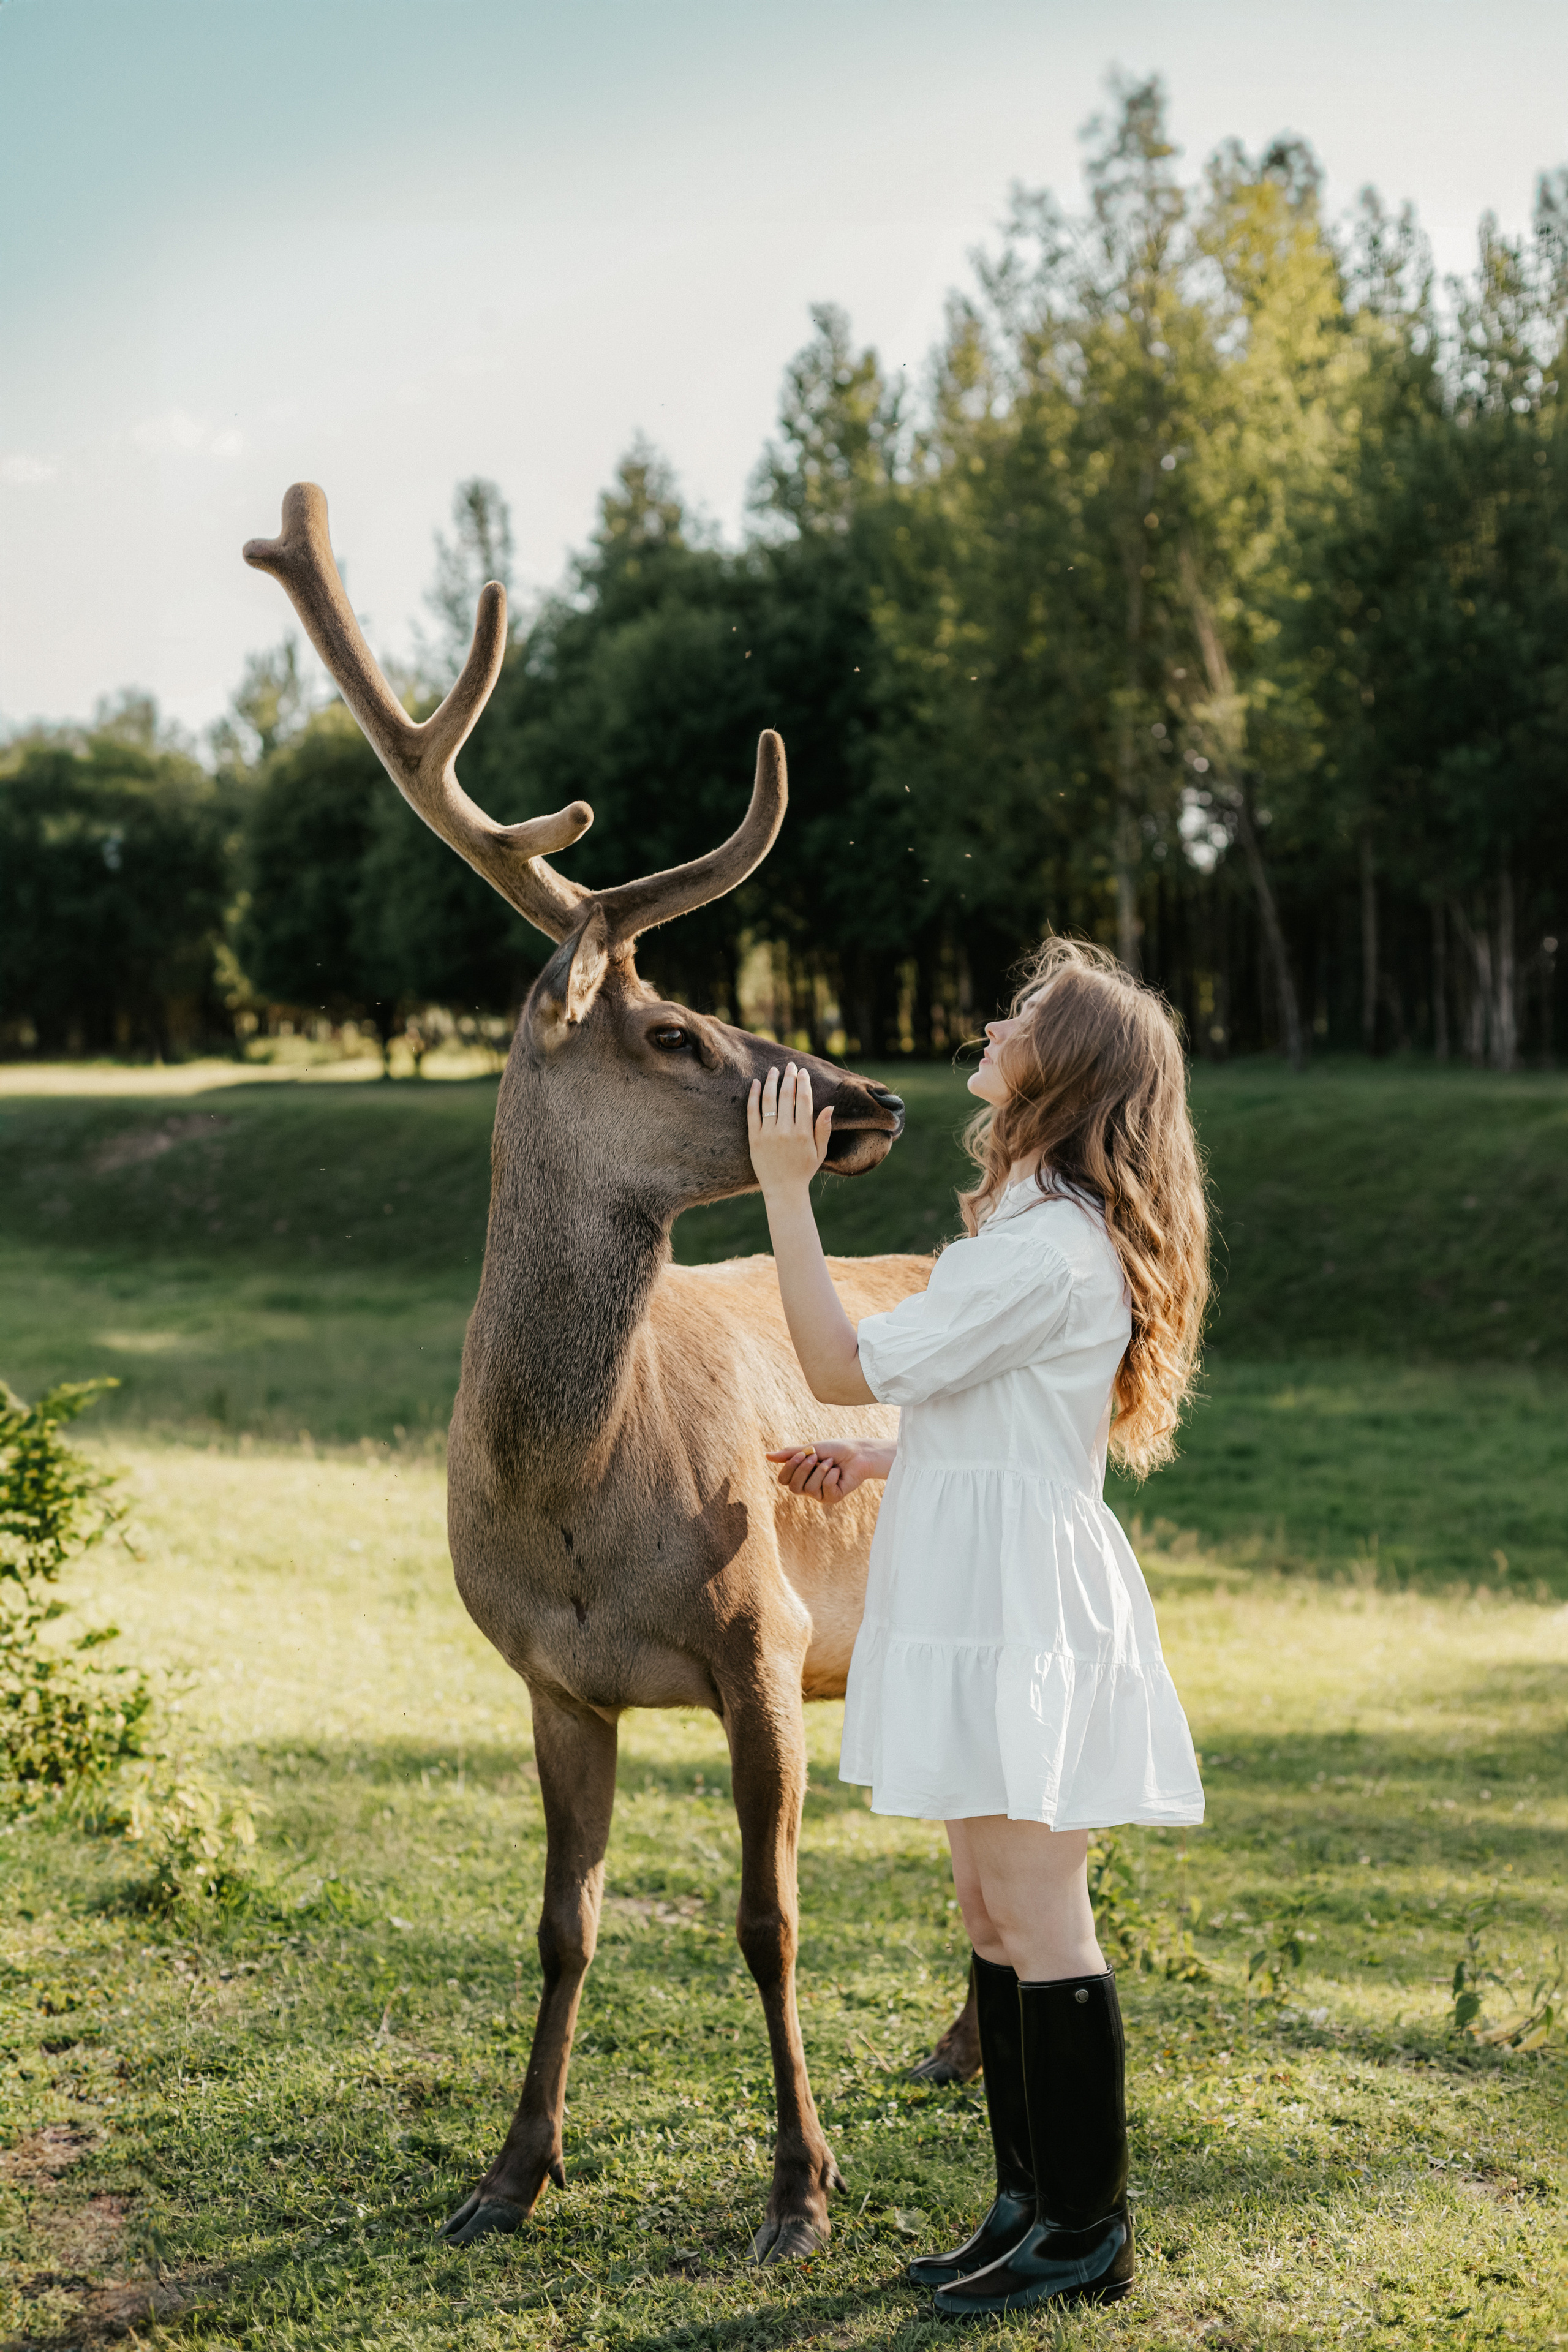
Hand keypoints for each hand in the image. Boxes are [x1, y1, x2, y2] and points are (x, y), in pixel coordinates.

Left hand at [747, 1062, 832, 1195]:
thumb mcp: (820, 1151)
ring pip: (769, 1100)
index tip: (802, 1071)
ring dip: (772, 1082)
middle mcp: (786, 1131)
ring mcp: (768, 1134)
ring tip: (774, 1070)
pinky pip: (752, 1112)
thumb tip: (830, 1107)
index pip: (804, 1100)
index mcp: (804, 1133)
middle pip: (787, 1096)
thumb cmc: (804, 1170)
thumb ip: (824, 1129)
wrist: (783, 1190)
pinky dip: (753, 1096)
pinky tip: (755, 1083)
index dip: (803, 1083)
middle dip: (789, 1077)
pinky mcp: (755, 1138)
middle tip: (790, 1065)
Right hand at [766, 1441, 890, 1509]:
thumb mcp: (810, 1449)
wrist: (857, 1453)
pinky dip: (832, 1476)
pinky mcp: (833, 1498)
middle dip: (804, 1469)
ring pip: (810, 1489)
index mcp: (800, 1476)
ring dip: (822, 1471)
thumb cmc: (834, 1449)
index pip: (783, 1480)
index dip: (789, 1468)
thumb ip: (789, 1454)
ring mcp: (820, 1495)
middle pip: (793, 1487)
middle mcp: (807, 1488)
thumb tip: (767, 1456)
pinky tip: (839, 1472)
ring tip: (831, 1463)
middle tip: (816, 1457)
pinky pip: (826, 1490)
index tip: (801, 1453)